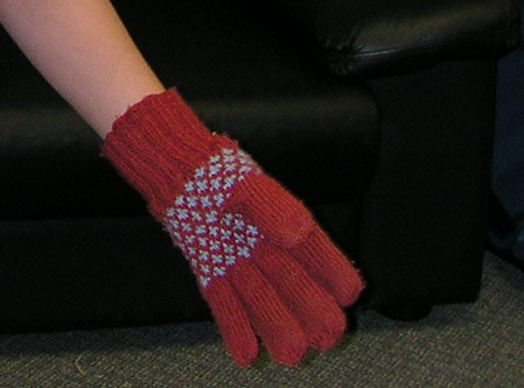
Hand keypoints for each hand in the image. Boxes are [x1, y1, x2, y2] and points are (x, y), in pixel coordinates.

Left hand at [101, 89, 362, 364]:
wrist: (174, 168)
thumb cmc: (216, 169)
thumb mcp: (247, 182)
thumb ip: (271, 207)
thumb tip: (297, 234)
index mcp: (282, 221)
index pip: (315, 251)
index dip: (333, 272)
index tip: (349, 293)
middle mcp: (264, 246)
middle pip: (292, 283)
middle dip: (310, 310)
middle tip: (327, 337)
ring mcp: (237, 259)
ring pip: (261, 298)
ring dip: (276, 326)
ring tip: (291, 355)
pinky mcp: (211, 267)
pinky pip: (224, 301)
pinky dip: (234, 326)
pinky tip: (246, 354)